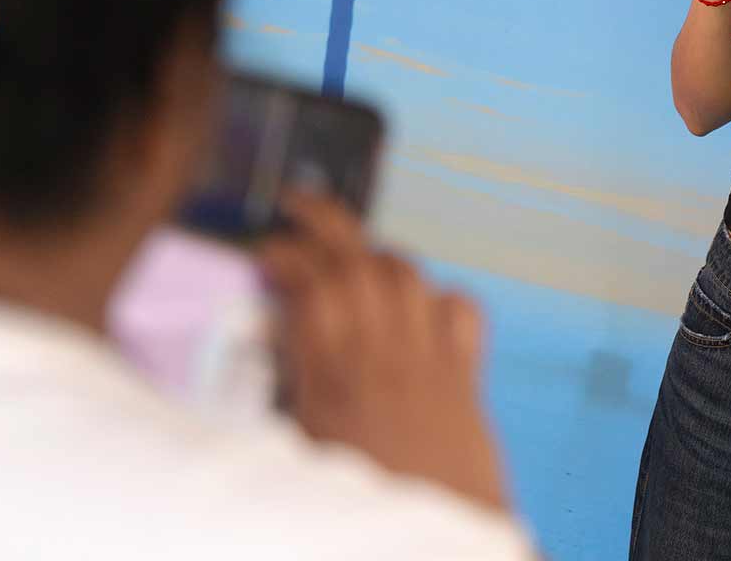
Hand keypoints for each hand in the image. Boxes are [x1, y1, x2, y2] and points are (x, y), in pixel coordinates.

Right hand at [257, 192, 509, 511]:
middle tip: (298, 204)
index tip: (264, 250)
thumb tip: (278, 337)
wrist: (439, 537)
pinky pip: (461, 308)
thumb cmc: (367, 500)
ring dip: (375, 251)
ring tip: (350, 250)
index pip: (310, 285)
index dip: (285, 255)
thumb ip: (293, 385)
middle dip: (325, 220)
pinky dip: (441, 295)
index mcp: (333, 378)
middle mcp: (384, 356)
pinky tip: (421, 303)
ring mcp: (430, 358)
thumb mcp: (302, 446)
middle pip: (357, 260)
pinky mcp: (466, 373)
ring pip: (406, 272)